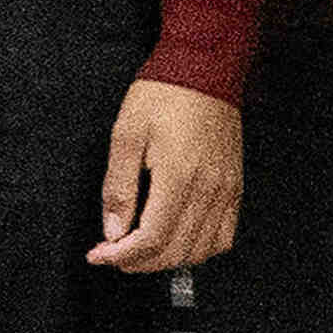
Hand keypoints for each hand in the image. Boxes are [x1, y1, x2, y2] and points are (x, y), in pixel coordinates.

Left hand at [96, 79, 243, 272]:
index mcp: (179, 177)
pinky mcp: (234, 186)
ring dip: (168, 260)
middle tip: (112, 254)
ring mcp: (226, 189)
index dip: (120, 255)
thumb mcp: (126, 135)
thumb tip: (113, 231)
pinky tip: (178, 242)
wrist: (205, 70)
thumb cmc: (164, 95)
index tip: (98, 254)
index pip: (151, 238)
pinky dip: (200, 249)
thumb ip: (119, 188)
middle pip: (175, 250)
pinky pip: (224, 235)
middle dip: (138, 262)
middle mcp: (208, 189)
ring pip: (200, 249)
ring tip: (141, 251)